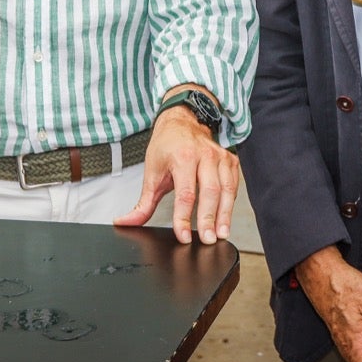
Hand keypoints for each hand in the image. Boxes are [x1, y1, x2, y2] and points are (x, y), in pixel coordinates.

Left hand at [113, 87, 237, 243]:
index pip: (185, 193)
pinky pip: (234, 185)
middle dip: (209, 218)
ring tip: (221, 234)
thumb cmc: (167, 146)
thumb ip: (143, 202)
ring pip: (226, 189)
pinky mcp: (230, 160)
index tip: (183, 236)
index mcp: (182, 157)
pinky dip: (231, 203)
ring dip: (225, 214)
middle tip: (208, 239)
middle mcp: (204, 155)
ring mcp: (220, 156)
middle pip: (210, 192)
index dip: (184, 218)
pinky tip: (226, 217)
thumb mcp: (152, 172)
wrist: (183, 121)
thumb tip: (127, 222)